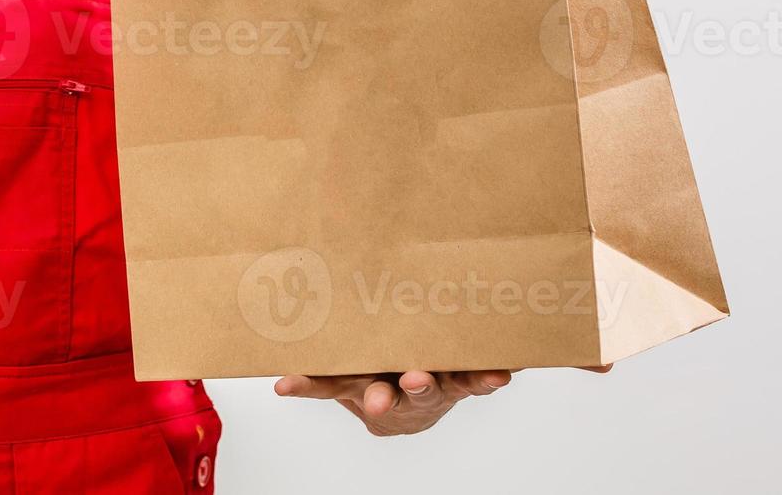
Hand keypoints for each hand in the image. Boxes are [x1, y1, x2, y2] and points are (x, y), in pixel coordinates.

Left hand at [274, 365, 611, 436]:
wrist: (398, 385)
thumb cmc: (447, 351)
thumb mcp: (495, 349)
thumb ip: (554, 354)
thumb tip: (612, 365)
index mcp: (456, 371)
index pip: (477, 376)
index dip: (483, 377)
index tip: (493, 376)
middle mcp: (419, 381)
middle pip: (427, 387)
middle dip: (424, 384)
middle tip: (421, 377)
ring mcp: (380, 381)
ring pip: (377, 390)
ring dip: (370, 394)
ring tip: (365, 396)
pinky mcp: (342, 380)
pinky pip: (322, 383)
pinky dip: (303, 384)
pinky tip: (283, 384)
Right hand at [274, 369, 509, 435]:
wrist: (408, 409)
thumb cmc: (374, 376)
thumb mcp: (345, 374)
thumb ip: (317, 374)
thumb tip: (276, 376)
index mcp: (359, 387)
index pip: (328, 386)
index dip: (307, 386)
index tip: (285, 384)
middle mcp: (394, 392)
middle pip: (389, 394)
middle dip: (391, 395)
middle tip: (389, 393)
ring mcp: (431, 389)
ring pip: (434, 388)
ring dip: (440, 385)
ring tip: (446, 377)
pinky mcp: (461, 383)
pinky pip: (476, 380)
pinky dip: (489, 377)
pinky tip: (505, 371)